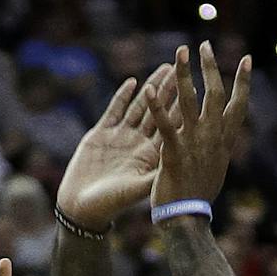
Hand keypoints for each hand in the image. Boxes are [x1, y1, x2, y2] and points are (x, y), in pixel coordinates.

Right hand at [56, 63, 176, 230]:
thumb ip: (156, 173)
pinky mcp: (101, 134)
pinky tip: (132, 82)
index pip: (171, 127)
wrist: (80, 208)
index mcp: (151, 157)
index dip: (183, 108)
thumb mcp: (137, 188)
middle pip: (158, 111)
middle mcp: (139, 144)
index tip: (196, 89)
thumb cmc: (111, 204)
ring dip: (152, 87)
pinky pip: (114, 111)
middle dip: (171, 90)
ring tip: (165, 68)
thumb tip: (180, 162)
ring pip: (139, 107)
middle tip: (184, 68)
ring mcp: (120, 138)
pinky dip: (123, 96)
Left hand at [147, 43, 250, 211]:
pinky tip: (148, 88)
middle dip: (210, 67)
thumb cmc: (198, 195)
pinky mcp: (172, 153)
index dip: (243, 81)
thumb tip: (224, 138)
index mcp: (223, 140)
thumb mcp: (215, 168)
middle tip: (204, 44)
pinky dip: (157, 106)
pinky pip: (164, 125)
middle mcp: (212, 138)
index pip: (237, 105)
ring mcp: (193, 144)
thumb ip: (218, 148)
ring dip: (185, 74)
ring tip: (179, 52)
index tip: (246, 59)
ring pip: (190, 101)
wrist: (187, 219)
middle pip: (216, 94)